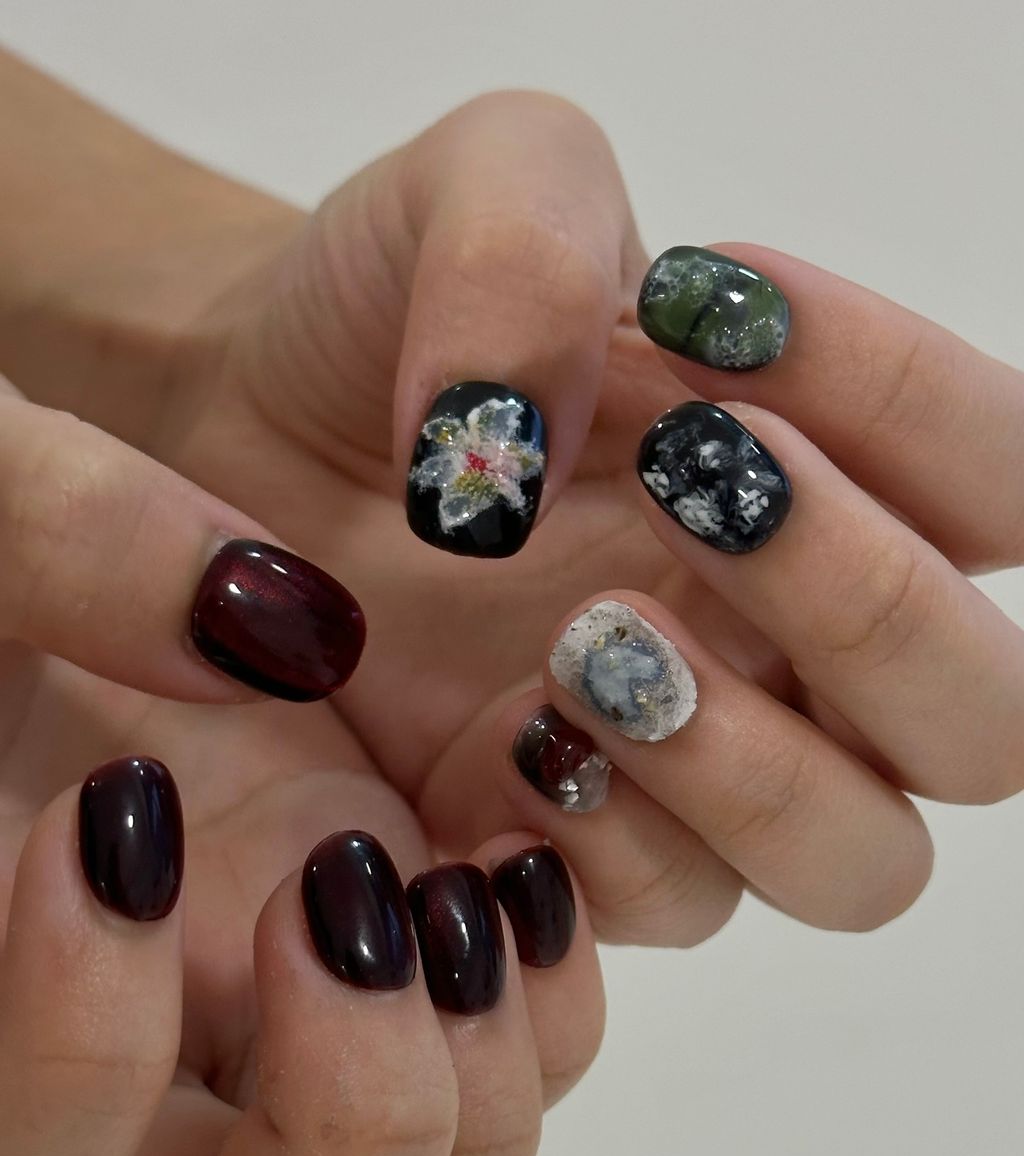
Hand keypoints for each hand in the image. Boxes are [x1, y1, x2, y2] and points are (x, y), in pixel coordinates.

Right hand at [0, 375, 603, 1155]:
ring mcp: (313, 1003)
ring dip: (481, 1077)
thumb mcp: (3, 476)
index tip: (115, 807)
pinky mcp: (425, 928)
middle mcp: (177, 1050)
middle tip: (342, 897)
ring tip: (466, 874)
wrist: (163, 436)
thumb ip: (62, 531)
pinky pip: (522, 1060)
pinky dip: (550, 992)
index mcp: (31, 970)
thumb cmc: (50, 487)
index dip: (65, 1061)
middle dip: (342, 1137)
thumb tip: (266, 631)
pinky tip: (525, 832)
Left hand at [80, 91, 1019, 944]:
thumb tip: (532, 468)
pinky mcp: (581, 849)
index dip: (906, 407)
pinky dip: (619, 842)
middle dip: (864, 609)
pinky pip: (681, 909)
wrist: (245, 441)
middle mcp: (797, 641)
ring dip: (751, 766)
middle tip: (694, 500)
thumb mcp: (464, 199)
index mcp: (829, 476)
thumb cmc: (382, 318)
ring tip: (583, 645)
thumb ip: (533, 247)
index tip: (706, 326)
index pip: (996, 481)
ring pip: (864, 859)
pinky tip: (512, 739)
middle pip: (981, 718)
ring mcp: (702, 765)